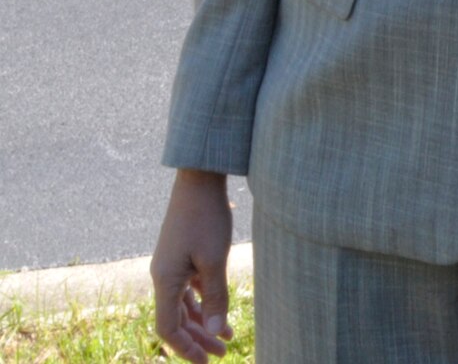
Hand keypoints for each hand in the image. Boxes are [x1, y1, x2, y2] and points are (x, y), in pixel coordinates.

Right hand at [150, 169, 235, 360]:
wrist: (199, 182)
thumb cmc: (207, 217)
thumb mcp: (214, 259)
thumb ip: (215, 295)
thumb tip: (216, 330)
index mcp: (165, 281)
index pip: (168, 328)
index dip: (186, 347)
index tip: (207, 362)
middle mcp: (163, 277)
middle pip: (176, 320)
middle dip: (197, 340)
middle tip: (221, 355)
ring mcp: (172, 267)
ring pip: (184, 306)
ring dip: (202, 323)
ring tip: (225, 339)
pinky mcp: (182, 257)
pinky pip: (190, 290)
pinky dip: (204, 303)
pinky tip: (221, 313)